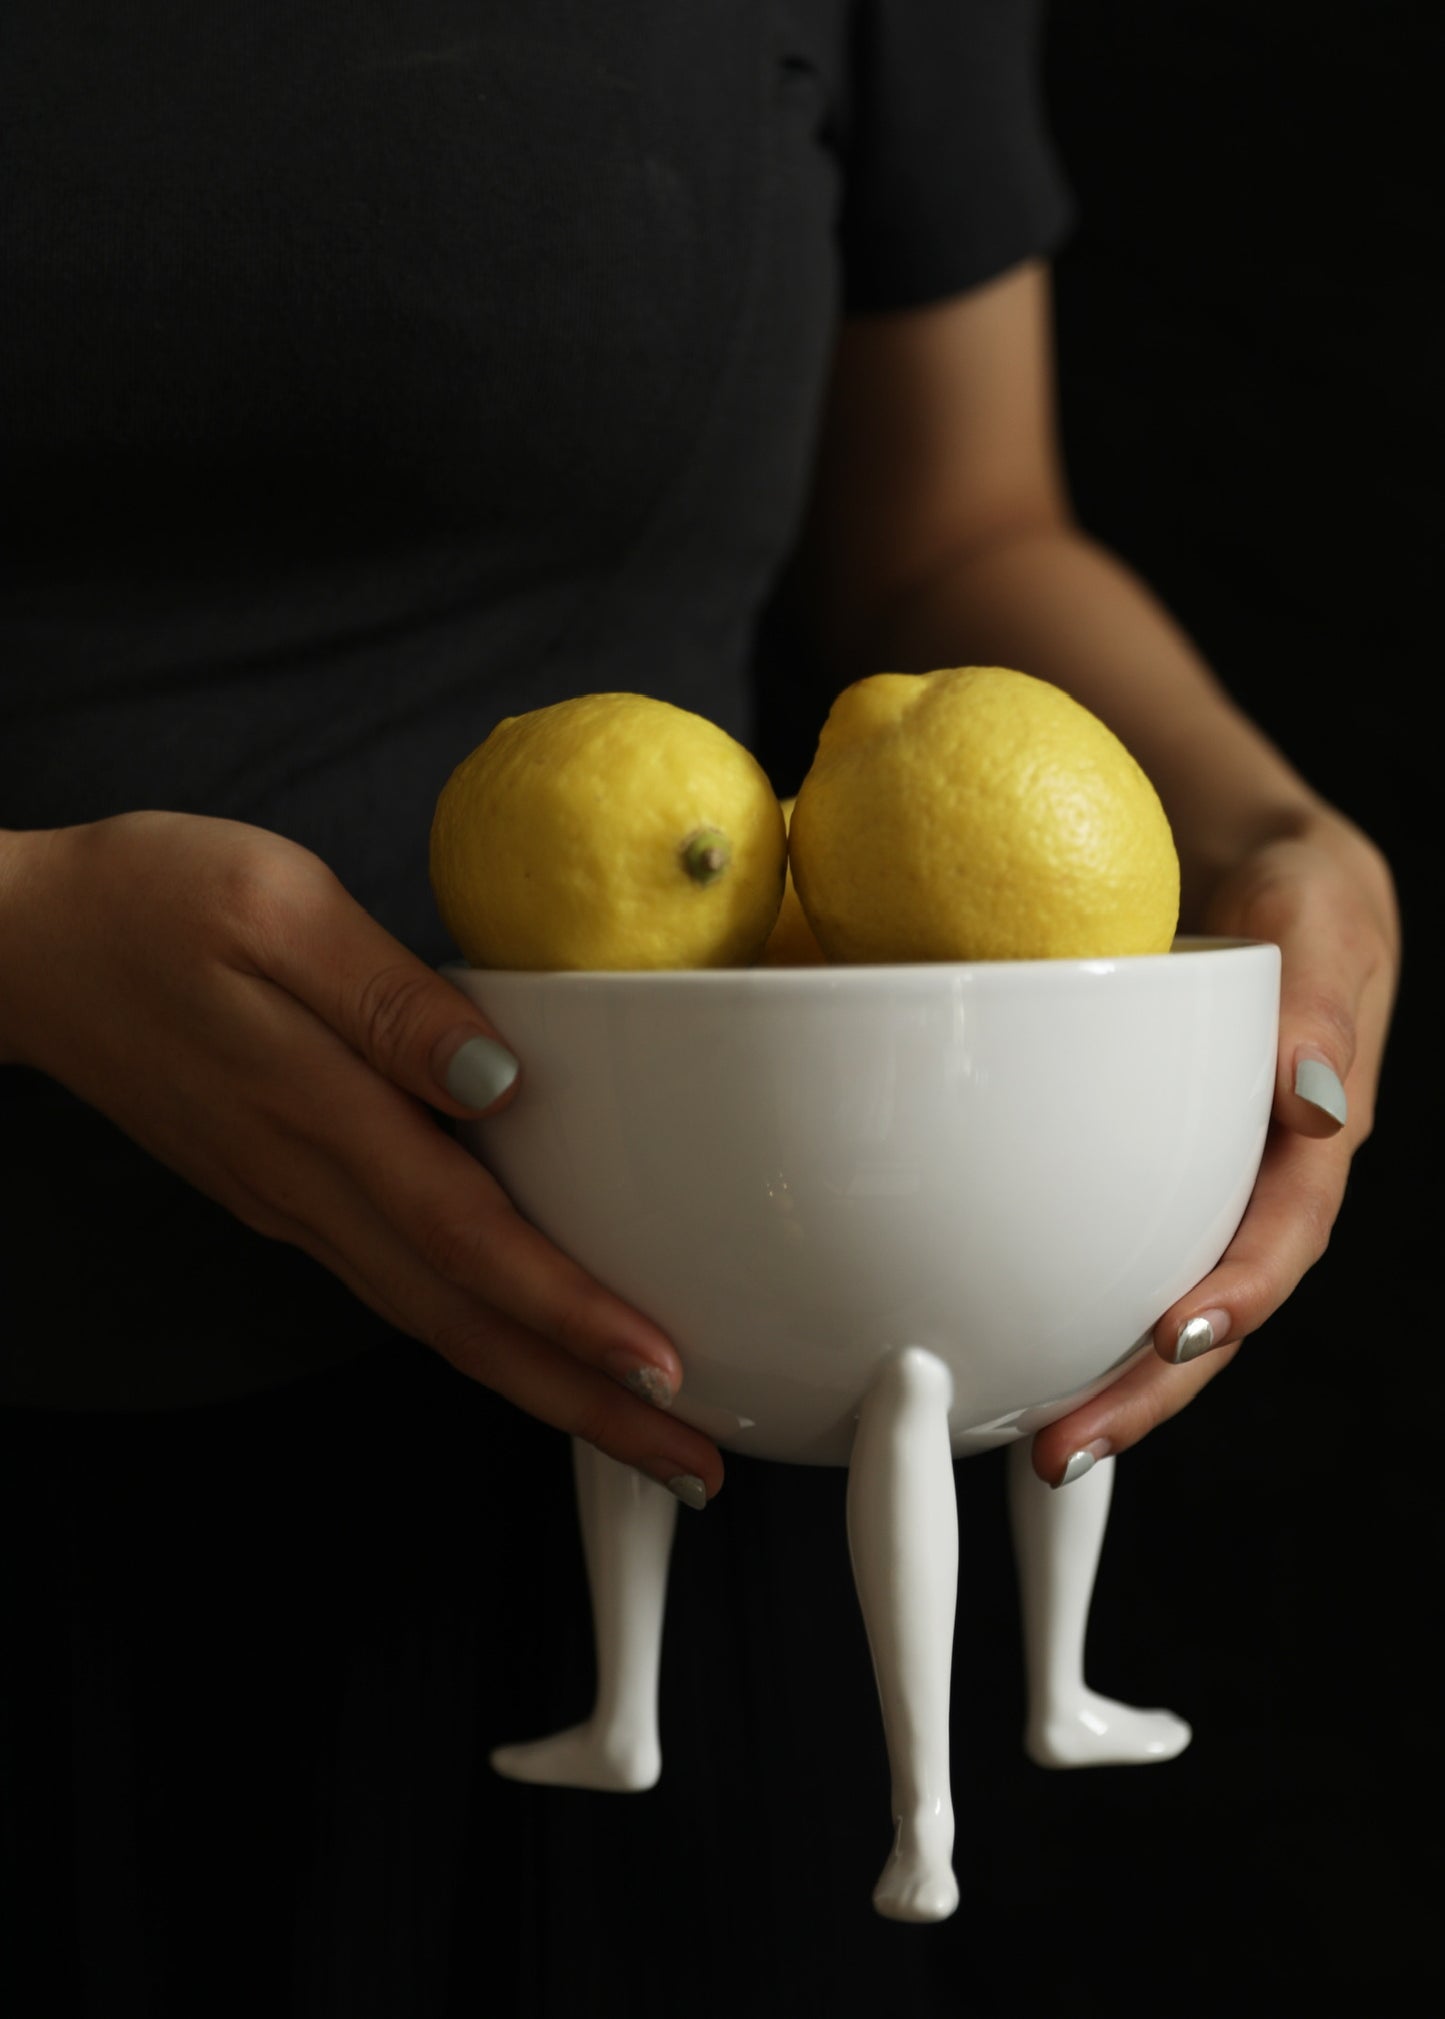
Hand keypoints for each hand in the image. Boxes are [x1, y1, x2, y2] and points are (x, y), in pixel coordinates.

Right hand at [0, 812, 722, 1501]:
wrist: (25, 950)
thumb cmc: (155, 901)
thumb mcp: (276, 906)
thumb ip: (389, 998)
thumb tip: (497, 1081)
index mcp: (319, 1109)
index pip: (465, 1237)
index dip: (565, 1311)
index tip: (658, 1369)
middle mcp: (308, 1185)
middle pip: (460, 1320)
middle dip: (579, 1401)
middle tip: (693, 1465)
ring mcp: (292, 1203)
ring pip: (431, 1320)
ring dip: (538, 1385)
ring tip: (638, 1429)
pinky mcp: (285, 1196)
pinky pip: (400, 1289)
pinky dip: (479, 1336)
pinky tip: (533, 1345)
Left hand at [1030, 806, 1398, 1486]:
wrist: (1256, 866)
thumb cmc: (1297, 890)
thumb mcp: (1317, 910)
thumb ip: (1320, 1004)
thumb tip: (1312, 1109)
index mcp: (1311, 1140)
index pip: (1281, 1235)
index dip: (1235, 1296)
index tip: (1172, 1342)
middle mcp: (1256, 1184)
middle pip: (1213, 1313)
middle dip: (1147, 1392)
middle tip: (1064, 1448)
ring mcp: (1200, 1191)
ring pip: (1152, 1306)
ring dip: (1100, 1381)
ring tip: (1029, 1441)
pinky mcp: (1144, 1179)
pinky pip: (1105, 1255)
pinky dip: (1063, 1309)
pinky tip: (1004, 1350)